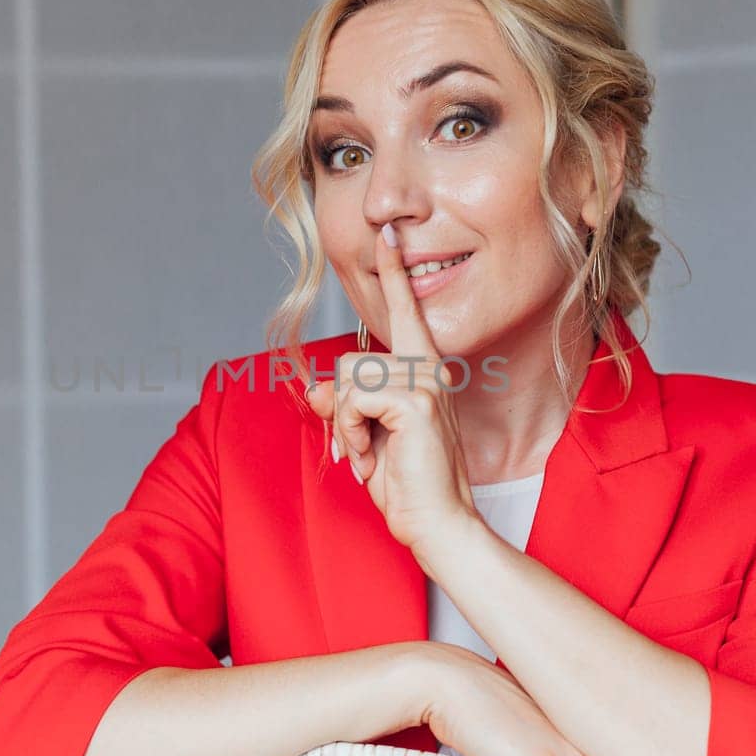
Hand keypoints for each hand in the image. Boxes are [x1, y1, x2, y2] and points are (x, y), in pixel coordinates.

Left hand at [303, 222, 477, 559]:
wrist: (438, 523)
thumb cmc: (408, 485)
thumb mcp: (365, 438)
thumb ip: (343, 407)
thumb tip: (317, 389)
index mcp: (422, 372)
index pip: (405, 313)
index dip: (393, 273)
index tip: (387, 232)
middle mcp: (427, 369)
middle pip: (349, 363)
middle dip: (340, 411)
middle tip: (361, 450)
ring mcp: (423, 382)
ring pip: (346, 382)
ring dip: (344, 427)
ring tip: (368, 456)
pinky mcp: (414, 401)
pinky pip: (351, 401)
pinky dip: (349, 434)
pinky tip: (371, 459)